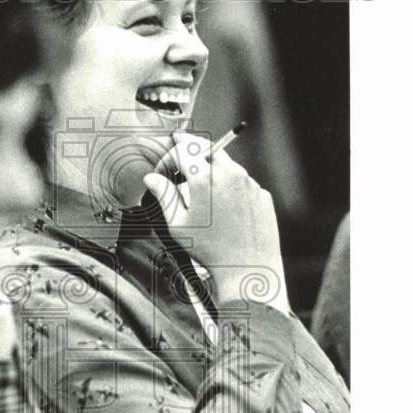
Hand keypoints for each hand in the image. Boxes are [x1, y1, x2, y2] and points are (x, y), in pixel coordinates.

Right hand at [143, 131, 289, 313]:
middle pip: (206, 147)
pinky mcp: (260, 193)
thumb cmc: (210, 251)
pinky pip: (241, 180)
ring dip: (210, 164)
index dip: (168, 157)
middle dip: (189, 146)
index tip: (163, 171)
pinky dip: (229, 182)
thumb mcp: (178, 225)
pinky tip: (221, 201)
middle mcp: (229, 174)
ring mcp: (248, 182)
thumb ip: (164, 196)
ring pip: (226, 161)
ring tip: (198, 180)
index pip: (182, 150)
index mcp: (204, 179)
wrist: (248, 268)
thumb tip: (152, 178)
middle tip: (178, 144)